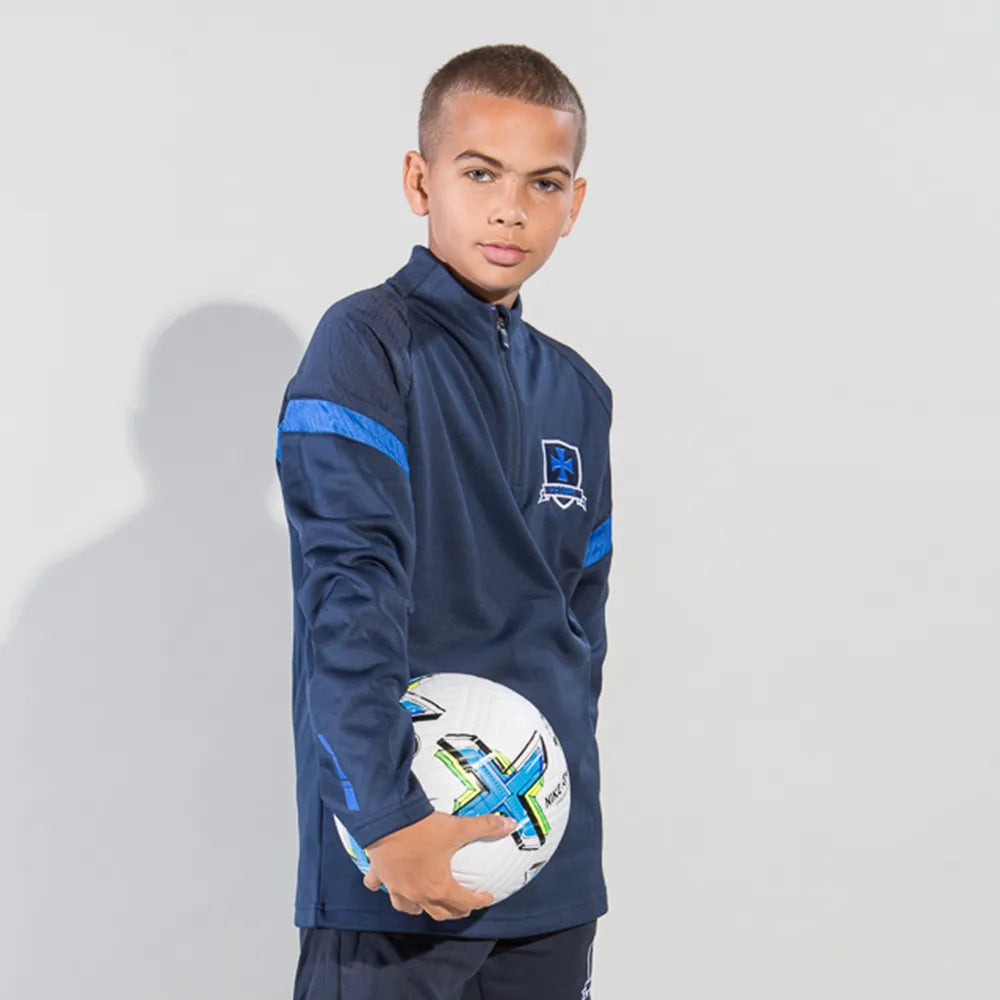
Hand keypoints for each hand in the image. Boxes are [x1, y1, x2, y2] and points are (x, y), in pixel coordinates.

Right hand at [362, 810, 516, 920]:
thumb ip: (484, 826)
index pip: (464, 902)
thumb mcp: (457, 827)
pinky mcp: (379, 874)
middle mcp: (417, 892)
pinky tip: (384, 882)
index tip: (488, 897)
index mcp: (438, 886)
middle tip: (463, 906)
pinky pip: (378, 885)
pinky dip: (382, 886)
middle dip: (453, 911)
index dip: (479, 901)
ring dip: (419, 907)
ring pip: (407, 907)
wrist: (387, 820)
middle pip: (438, 911)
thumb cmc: (423, 828)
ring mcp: (396, 886)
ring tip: (425, 902)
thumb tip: (510, 824)